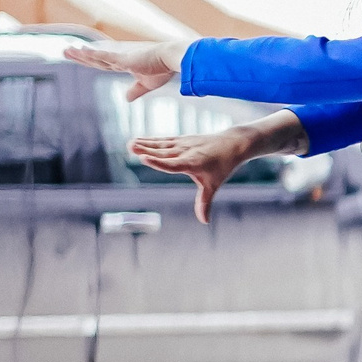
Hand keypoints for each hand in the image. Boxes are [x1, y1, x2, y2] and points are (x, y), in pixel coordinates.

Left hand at [65, 39, 190, 100]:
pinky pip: (104, 56)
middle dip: (80, 55)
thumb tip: (126, 99)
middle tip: (66, 51)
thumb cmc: (163, 69)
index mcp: (125, 64)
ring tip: (67, 50)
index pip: (103, 63)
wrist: (172, 59)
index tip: (80, 57)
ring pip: (96, 56)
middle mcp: (120, 58)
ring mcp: (121, 57)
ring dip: (81, 54)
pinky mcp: (124, 58)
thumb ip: (135, 90)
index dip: (90, 61)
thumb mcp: (147, 84)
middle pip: (95, 58)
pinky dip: (92, 54)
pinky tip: (81, 51)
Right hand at [128, 111, 302, 222]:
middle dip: (147, 150)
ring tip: (130, 144)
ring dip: (145, 144)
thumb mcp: (213, 185)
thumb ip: (204, 202)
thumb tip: (204, 222)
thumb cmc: (222, 167)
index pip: (173, 164)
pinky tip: (138, 140)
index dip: (158, 162)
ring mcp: (183, 144)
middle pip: (163, 153)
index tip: (144, 158)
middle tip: (131, 148)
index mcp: (193, 163)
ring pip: (161, 145)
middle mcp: (186, 152)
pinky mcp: (181, 139)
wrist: (232, 144)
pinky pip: (164, 140)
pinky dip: (151, 140)